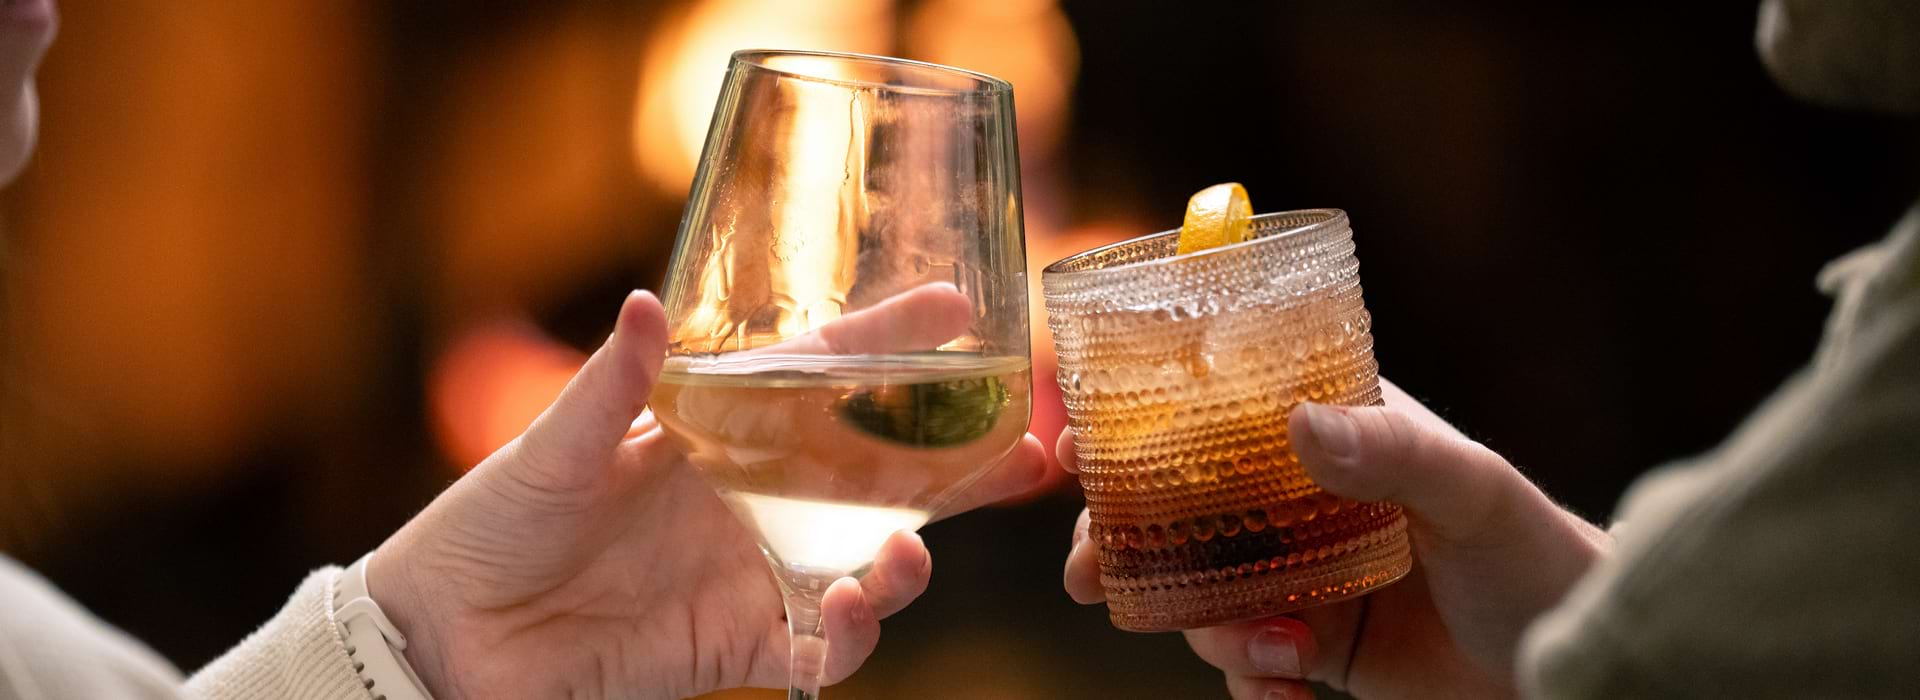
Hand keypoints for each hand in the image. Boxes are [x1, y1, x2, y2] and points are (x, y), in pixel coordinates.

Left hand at [371, 286, 1048, 698]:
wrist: (443, 639)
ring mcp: (748, 573)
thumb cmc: (489, 523)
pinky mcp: (734, 646)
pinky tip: (841, 620)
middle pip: (875, 475)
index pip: (817, 375)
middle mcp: (748, 498)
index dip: (886, 341)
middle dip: (956, 466)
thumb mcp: (549, 448)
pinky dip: (842, 640)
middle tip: (1027, 453)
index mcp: (714, 431)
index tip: (955, 306)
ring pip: (863, 563)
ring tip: (910, 557)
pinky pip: (814, 648)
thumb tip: (645, 306)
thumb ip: (612, 388)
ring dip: (906, 561)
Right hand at [1059, 379, 1608, 698]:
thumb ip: (1392, 453)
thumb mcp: (1472, 492)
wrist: (1576, 662)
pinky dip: (1253, 692)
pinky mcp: (1312, 647)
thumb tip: (1299, 421)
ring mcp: (1299, 575)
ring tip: (1280, 656)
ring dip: (1214, 632)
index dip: (1136, 425)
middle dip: (1121, 545)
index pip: (1215, 414)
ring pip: (1200, 598)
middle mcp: (1298, 501)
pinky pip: (1247, 671)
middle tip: (1089, 576)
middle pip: (1176, 512)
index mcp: (1330, 434)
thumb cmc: (1537, 555)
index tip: (1076, 444)